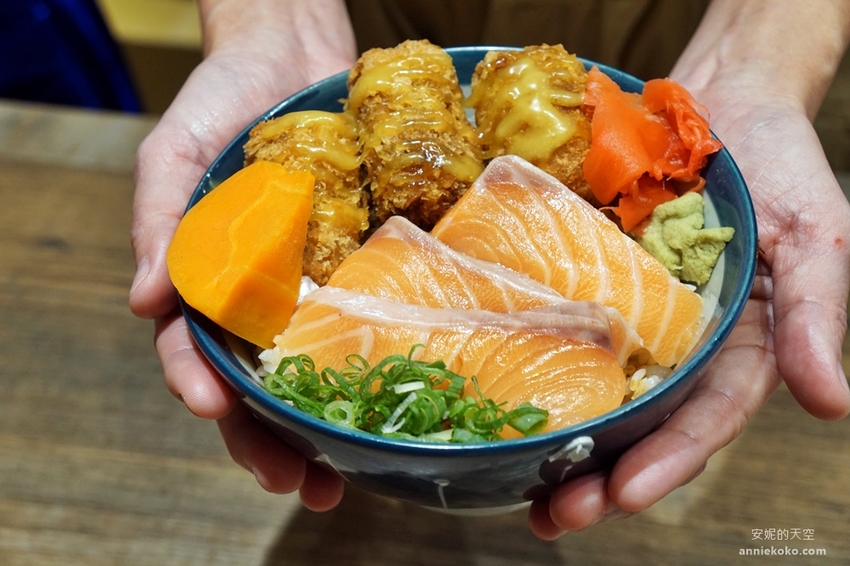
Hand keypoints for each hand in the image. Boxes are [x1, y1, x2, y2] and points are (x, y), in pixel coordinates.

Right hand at [129, 0, 355, 508]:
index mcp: (209, 285)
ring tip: (344, 475)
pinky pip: (369, 317)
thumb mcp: (173, 154)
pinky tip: (397, 401)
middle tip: (297, 483)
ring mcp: (314, 288)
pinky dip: (379, 362)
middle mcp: (262, 299)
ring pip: (317, 371)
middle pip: (260, 384)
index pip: (195, 350)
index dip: (201, 386)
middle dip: (270, 439)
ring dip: (326, 427)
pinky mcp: (361, 266)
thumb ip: (160, 221)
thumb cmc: (220, 104)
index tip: (217, 413)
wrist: (293, 59)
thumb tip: (142, 299)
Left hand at [528, 77, 849, 538]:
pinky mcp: (588, 280)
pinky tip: (499, 401)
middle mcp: (679, 344)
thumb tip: (831, 404)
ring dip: (562, 443)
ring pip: (596, 392)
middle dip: (602, 475)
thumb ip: (815, 316)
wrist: (718, 97)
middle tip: (555, 515)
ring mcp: (630, 314)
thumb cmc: (777, 165)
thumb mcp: (813, 236)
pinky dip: (535, 368)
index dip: (669, 461)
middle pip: (641, 424)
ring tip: (521, 489)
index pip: (705, 418)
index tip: (623, 494)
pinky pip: (561, 328)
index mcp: (736, 346)